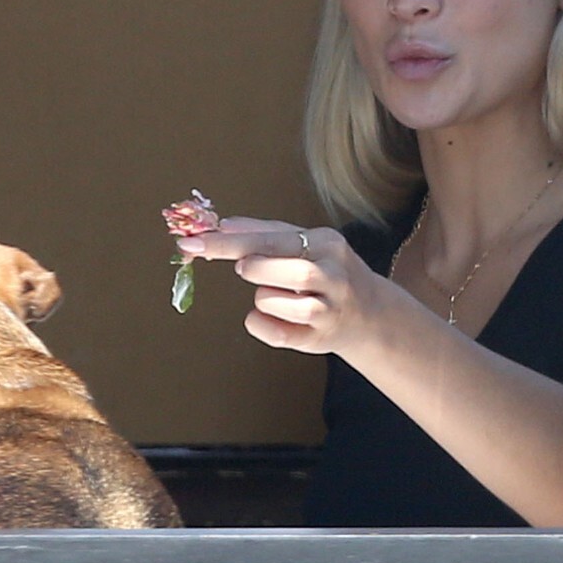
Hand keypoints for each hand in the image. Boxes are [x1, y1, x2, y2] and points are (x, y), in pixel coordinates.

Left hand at [175, 217, 375, 354]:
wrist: (371, 315)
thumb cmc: (329, 272)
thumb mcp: (306, 244)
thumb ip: (265, 232)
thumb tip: (223, 224)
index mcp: (325, 242)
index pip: (267, 238)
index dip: (225, 243)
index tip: (190, 243)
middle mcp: (331, 273)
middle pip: (270, 267)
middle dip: (250, 268)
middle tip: (247, 269)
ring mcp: (328, 308)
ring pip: (270, 300)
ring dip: (261, 297)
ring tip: (277, 294)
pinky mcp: (320, 338)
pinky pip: (275, 334)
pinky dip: (261, 325)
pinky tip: (270, 317)